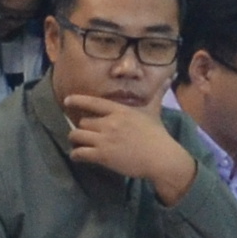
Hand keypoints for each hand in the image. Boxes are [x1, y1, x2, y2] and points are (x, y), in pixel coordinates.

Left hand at [59, 89, 193, 195]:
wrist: (161, 158)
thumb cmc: (158, 135)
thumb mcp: (154, 111)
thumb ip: (156, 95)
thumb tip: (169, 79)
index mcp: (120, 111)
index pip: (93, 102)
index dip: (77, 100)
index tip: (67, 100)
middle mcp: (109, 123)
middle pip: (82, 122)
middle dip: (82, 128)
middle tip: (84, 133)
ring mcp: (104, 139)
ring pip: (76, 136)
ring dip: (75, 141)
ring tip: (78, 144)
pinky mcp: (102, 156)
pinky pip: (80, 153)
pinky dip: (76, 155)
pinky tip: (78, 157)